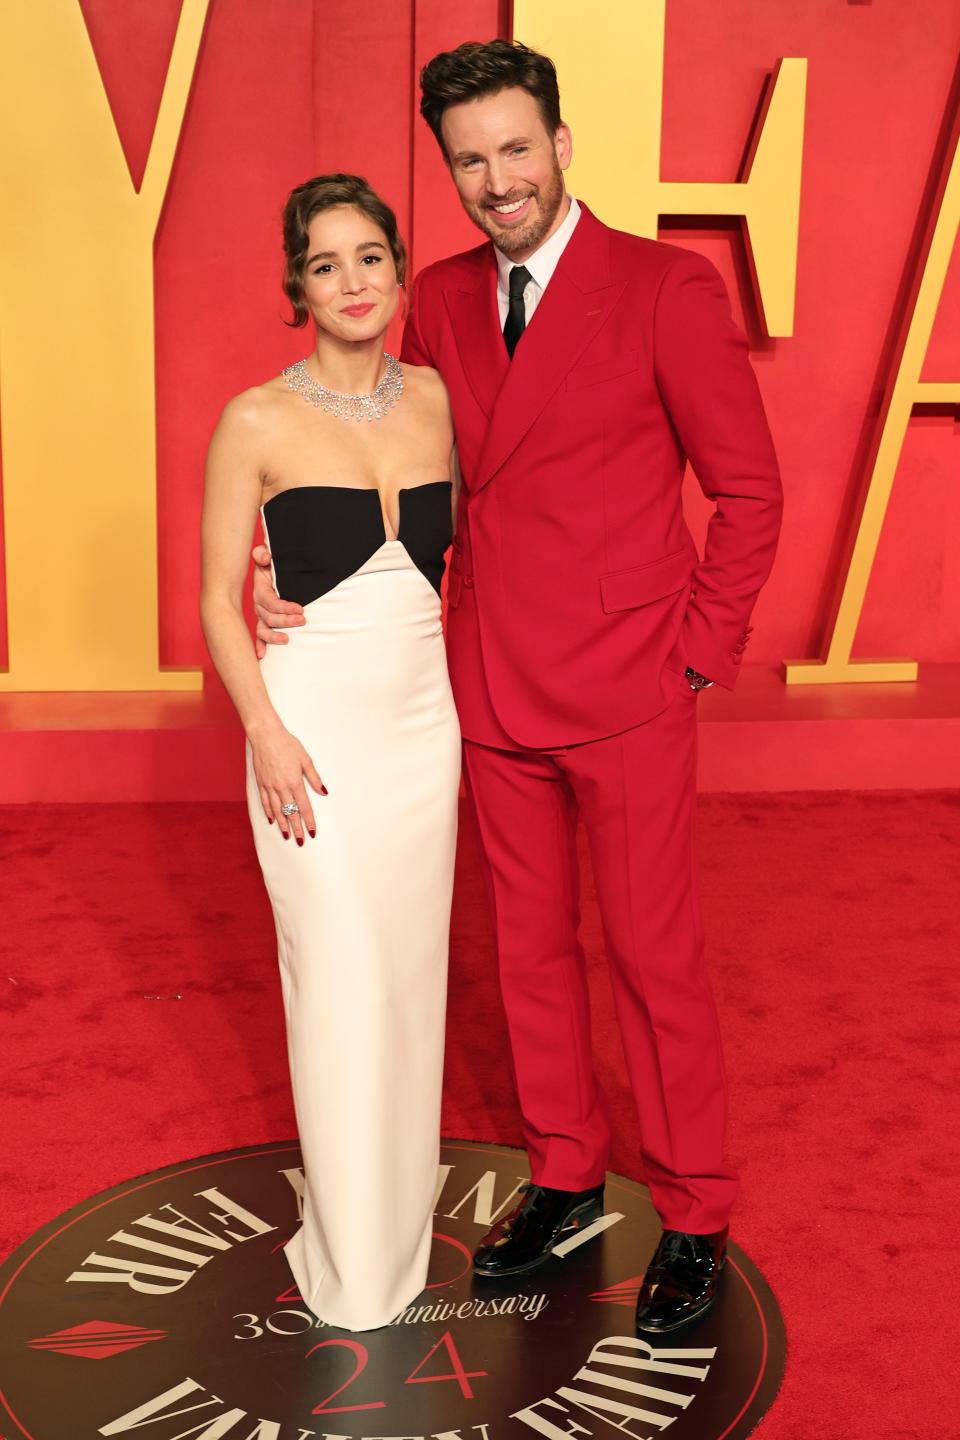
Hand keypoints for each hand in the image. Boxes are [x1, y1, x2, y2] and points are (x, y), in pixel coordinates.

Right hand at [250, 720, 325, 842]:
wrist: (266, 735)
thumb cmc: (287, 744)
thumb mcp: (305, 759)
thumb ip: (314, 777)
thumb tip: (323, 791)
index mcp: (295, 782)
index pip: (304, 807)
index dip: (309, 821)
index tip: (312, 832)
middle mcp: (282, 787)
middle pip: (291, 813)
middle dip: (296, 828)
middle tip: (300, 841)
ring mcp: (270, 786)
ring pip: (277, 810)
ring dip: (282, 824)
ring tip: (286, 835)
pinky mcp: (261, 783)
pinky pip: (265, 802)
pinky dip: (269, 812)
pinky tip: (272, 820)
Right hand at [252, 544, 304, 658]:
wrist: (272, 569)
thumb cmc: (272, 564)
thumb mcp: (268, 556)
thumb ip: (263, 554)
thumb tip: (265, 557)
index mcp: (261, 589)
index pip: (270, 601)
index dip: (284, 607)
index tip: (300, 608)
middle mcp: (259, 604)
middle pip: (268, 617)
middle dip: (285, 621)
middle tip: (303, 620)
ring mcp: (261, 614)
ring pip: (264, 628)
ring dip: (274, 636)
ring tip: (288, 640)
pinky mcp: (265, 622)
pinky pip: (260, 636)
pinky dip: (260, 645)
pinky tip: (261, 655)